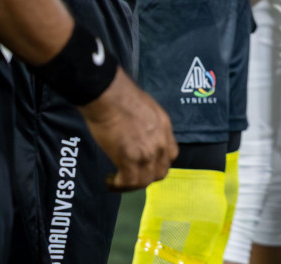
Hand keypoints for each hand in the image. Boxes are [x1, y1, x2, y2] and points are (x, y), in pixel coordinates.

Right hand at [77, 68, 177, 191]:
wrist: (110, 96)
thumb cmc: (121, 95)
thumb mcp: (146, 108)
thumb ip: (148, 123)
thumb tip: (138, 131)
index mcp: (165, 127)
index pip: (171, 155)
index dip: (158, 162)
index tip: (146, 164)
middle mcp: (160, 142)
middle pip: (160, 172)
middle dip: (146, 176)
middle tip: (131, 174)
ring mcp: (146, 153)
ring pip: (145, 181)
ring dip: (131, 184)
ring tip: (117, 181)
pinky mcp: (129, 159)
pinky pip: (128, 182)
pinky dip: (119, 185)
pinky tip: (110, 181)